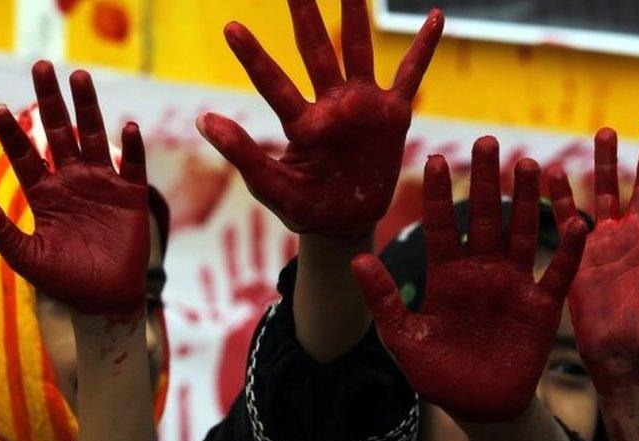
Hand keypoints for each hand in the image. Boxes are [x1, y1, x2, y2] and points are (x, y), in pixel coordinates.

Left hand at [0, 61, 148, 318]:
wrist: (104, 300)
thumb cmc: (64, 280)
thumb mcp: (25, 258)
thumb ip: (1, 230)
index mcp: (44, 193)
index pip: (24, 154)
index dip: (10, 132)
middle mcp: (72, 181)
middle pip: (60, 131)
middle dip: (50, 100)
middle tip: (41, 66)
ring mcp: (103, 185)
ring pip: (94, 138)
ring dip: (88, 108)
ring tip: (79, 77)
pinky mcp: (131, 197)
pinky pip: (132, 166)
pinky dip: (131, 147)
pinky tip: (126, 126)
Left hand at [198, 0, 443, 234]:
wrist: (345, 222)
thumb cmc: (305, 206)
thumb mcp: (271, 186)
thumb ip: (243, 154)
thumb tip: (203, 119)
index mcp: (301, 123)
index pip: (274, 84)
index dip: (254, 57)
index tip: (231, 26)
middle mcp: (330, 105)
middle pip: (315, 50)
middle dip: (304, 13)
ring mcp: (362, 106)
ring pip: (358, 50)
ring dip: (355, 14)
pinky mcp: (393, 115)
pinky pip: (410, 75)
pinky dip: (423, 47)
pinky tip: (435, 17)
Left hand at [351, 137, 586, 421]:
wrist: (478, 408)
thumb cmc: (436, 374)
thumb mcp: (403, 338)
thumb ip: (384, 299)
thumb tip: (357, 259)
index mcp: (446, 275)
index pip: (440, 225)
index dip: (437, 194)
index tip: (434, 159)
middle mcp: (480, 271)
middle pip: (483, 217)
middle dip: (484, 180)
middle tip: (486, 140)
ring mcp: (513, 285)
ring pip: (521, 233)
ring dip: (524, 200)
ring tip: (527, 164)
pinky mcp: (541, 308)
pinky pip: (557, 273)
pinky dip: (569, 250)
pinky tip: (578, 222)